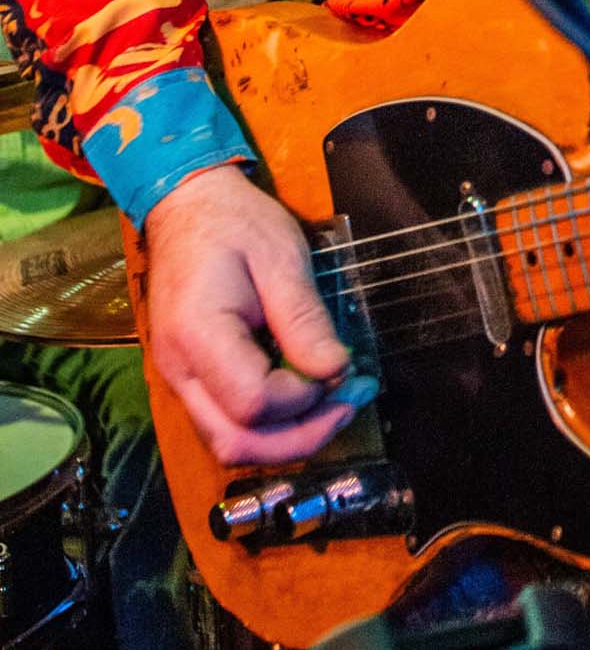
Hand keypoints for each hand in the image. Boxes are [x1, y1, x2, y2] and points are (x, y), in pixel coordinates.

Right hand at [145, 163, 367, 466]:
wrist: (187, 206)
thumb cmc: (234, 222)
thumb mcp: (281, 256)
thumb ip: (304, 318)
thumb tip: (335, 370)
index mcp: (197, 334)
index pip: (253, 403)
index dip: (304, 397)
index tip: (341, 366)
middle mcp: (178, 369)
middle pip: (235, 443)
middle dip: (302, 436)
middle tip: (352, 402)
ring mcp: (178, 378)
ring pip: (228, 443)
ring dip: (286, 438)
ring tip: (335, 404)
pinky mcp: (189, 378)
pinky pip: (225, 422)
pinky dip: (268, 425)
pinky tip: (305, 397)